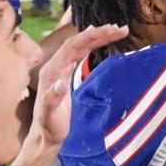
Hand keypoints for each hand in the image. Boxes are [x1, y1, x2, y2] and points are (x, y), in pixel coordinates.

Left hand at [33, 23, 127, 145]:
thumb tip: (60, 83)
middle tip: (121, 29)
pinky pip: (79, 53)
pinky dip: (91, 44)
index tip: (110, 31)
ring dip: (97, 37)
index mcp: (51, 72)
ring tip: (116, 30)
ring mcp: (59, 69)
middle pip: (78, 42)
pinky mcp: (65, 74)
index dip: (91, 36)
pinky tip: (97, 38)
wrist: (45, 136)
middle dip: (99, 33)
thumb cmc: (49, 127)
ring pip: (79, 46)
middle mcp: (54, 66)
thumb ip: (52, 99)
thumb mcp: (50, 117)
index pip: (73, 47)